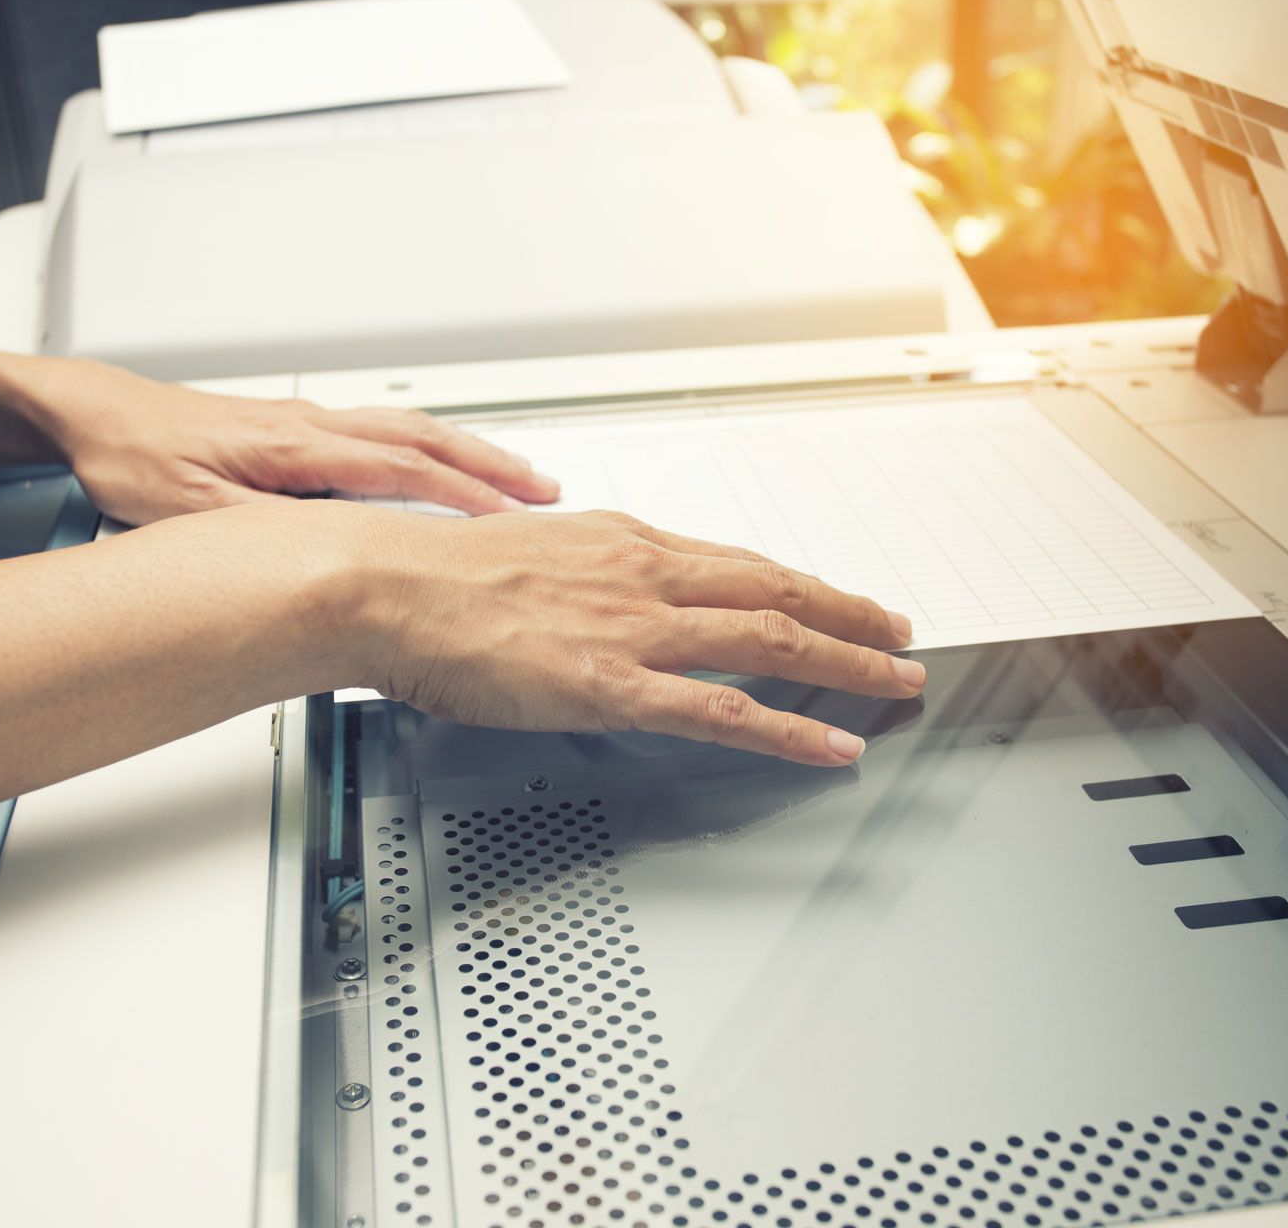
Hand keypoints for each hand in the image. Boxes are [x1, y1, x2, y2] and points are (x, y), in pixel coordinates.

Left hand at [21, 358, 558, 525]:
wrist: (94, 412)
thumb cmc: (130, 454)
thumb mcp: (184, 510)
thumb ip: (253, 532)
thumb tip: (314, 554)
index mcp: (294, 447)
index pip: (399, 470)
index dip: (460, 497)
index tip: (509, 520)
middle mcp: (310, 426)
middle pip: (423, 439)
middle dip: (490, 467)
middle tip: (544, 490)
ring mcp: (307, 422)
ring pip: (408, 430)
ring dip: (467, 453)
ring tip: (514, 477)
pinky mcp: (295, 428)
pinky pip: (384, 432)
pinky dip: (430, 448)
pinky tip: (440, 464)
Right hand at [349, 508, 924, 765]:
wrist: (388, 585)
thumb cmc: (434, 571)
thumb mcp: (524, 549)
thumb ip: (577, 571)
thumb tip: (593, 586)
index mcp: (622, 542)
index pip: (735, 561)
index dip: (799, 583)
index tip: (835, 596)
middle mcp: (644, 576)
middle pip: (774, 589)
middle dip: (849, 613)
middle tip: (899, 633)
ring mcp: (636, 630)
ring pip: (771, 639)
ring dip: (847, 661)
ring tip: (896, 681)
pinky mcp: (615, 685)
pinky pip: (725, 710)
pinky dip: (790, 728)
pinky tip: (831, 744)